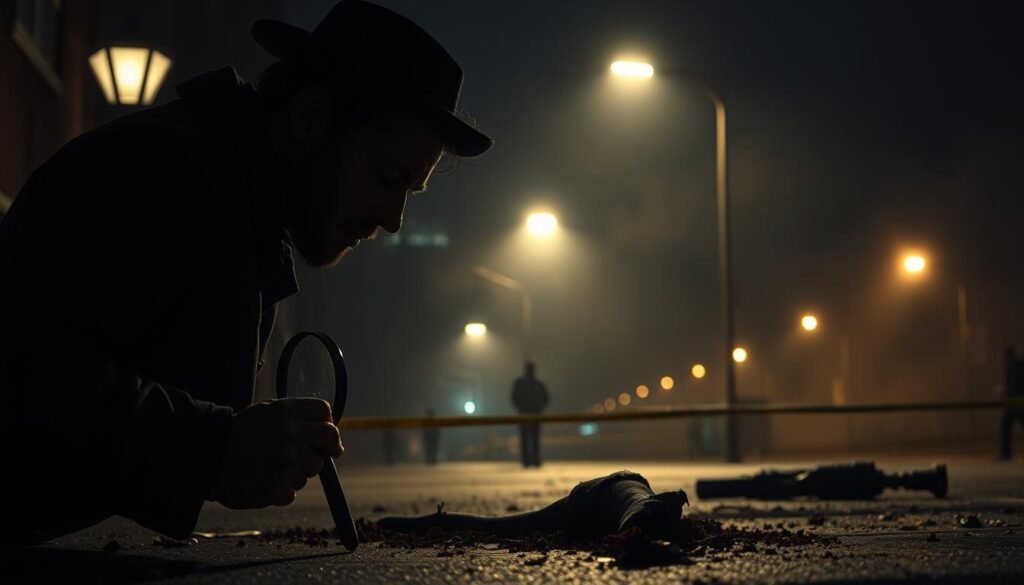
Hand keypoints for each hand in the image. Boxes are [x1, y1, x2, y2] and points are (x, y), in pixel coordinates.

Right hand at [209, 398, 343, 508]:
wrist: (206, 458)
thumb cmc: (240, 435)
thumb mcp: (267, 412)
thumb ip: (298, 417)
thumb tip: (333, 439)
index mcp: (287, 411)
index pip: (325, 414)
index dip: (325, 425)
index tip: (321, 437)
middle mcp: (291, 434)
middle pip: (330, 441)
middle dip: (321, 449)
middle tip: (304, 455)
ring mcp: (286, 462)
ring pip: (313, 469)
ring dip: (297, 471)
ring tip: (270, 467)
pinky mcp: (278, 488)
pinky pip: (293, 492)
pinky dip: (280, 491)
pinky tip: (262, 481)